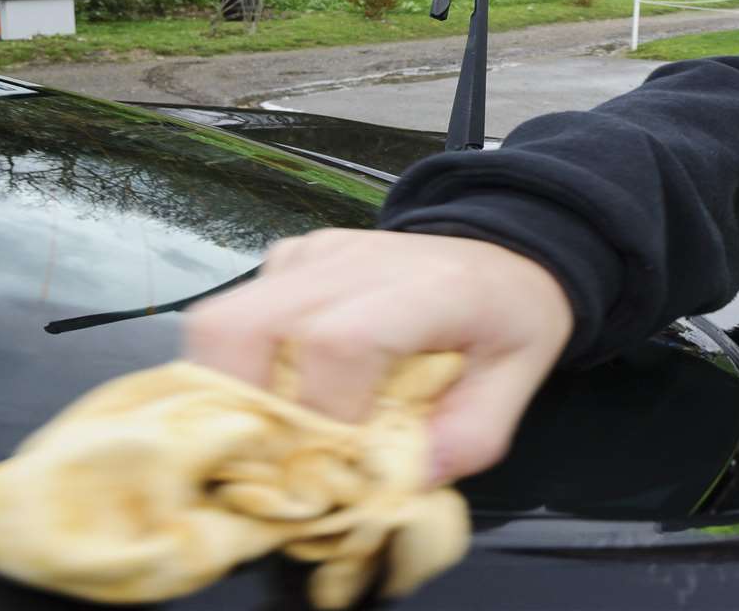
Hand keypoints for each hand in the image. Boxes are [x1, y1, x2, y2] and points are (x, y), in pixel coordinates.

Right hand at [185, 229, 573, 483]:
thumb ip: (465, 440)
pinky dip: (245, 365)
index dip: (319, 417)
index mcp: (425, 289)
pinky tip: (291, 387)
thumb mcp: (518, 383)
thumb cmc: (507, 318)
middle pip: (243, 325)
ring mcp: (315, 255)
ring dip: (228, 390)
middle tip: (269, 460)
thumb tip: (392, 488)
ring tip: (272, 433)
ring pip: (220, 320)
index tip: (332, 468)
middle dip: (235, 407)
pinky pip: (238, 314)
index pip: (339, 343)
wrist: (502, 250)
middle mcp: (356, 261)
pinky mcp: (290, 260)